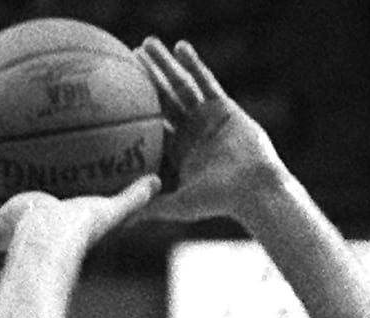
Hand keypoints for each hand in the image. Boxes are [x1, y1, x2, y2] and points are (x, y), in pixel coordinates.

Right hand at [0, 173, 161, 253]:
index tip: (49, 211)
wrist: (50, 237)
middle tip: (12, 208)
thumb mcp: (111, 209)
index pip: (49, 228)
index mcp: (54, 234)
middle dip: (11, 223)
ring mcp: (7, 234)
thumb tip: (157, 181)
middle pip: (17, 234)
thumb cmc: (80, 231)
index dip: (49, 219)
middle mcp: (28, 239)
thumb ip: (133, 196)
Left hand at [135, 38, 286, 223]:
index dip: (135, 107)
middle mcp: (191, 131)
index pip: (152, 124)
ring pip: (182, 86)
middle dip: (146, 79)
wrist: (254, 190)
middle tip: (125, 57)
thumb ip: (150, 207)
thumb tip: (118, 222)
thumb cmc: (218, 201)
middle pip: (163, 99)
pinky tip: (181, 47)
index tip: (115, 93)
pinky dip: (195, 64)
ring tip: (147, 43)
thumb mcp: (178, 205)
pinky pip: (207, 81)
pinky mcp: (225, 107)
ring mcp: (208, 117)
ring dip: (165, 64)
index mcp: (178, 151)